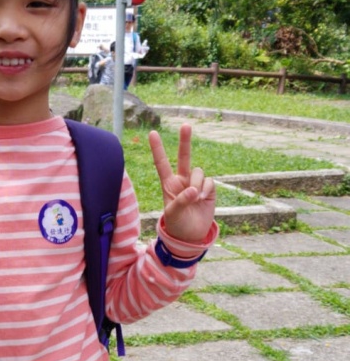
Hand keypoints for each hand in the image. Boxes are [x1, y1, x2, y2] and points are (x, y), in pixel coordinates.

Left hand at [148, 123, 215, 242]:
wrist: (191, 235)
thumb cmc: (177, 224)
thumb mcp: (173, 214)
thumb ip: (181, 200)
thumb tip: (195, 190)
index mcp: (168, 183)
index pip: (162, 163)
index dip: (158, 149)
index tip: (152, 133)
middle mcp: (182, 180)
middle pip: (184, 156)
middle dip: (185, 141)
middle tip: (186, 125)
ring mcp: (195, 183)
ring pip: (198, 172)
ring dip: (197, 184)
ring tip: (195, 199)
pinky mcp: (208, 188)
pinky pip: (209, 181)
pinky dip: (206, 189)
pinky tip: (202, 199)